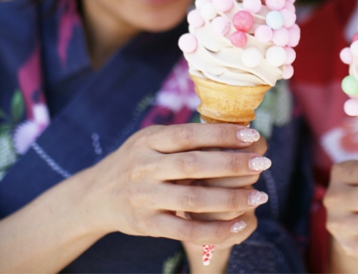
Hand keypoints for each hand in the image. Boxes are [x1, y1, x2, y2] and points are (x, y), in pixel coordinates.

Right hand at [82, 123, 270, 248]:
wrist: (94, 197)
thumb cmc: (135, 162)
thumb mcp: (149, 141)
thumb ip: (181, 137)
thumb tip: (232, 127)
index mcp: (149, 140)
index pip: (189, 134)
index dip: (221, 134)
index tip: (252, 135)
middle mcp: (145, 166)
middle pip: (193, 165)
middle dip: (232, 164)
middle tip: (263, 163)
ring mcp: (144, 196)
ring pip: (192, 199)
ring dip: (230, 198)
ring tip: (259, 196)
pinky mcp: (146, 224)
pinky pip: (185, 229)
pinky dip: (215, 229)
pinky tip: (239, 224)